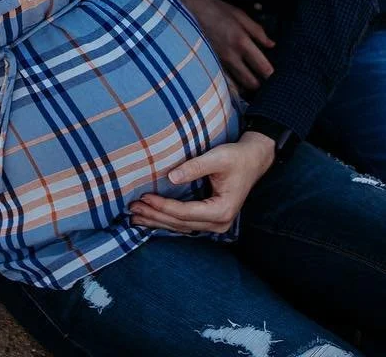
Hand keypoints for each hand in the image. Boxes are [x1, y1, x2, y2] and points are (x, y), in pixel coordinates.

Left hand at [129, 132, 275, 233]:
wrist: (254, 160)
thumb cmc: (237, 157)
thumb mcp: (218, 158)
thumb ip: (195, 167)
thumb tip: (170, 176)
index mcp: (221, 210)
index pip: (185, 212)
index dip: (163, 206)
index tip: (144, 196)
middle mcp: (219, 223)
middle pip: (180, 223)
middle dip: (155, 216)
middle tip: (132, 209)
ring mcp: (215, 224)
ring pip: (180, 227)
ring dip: (157, 221)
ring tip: (135, 216)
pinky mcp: (210, 219)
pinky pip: (184, 224)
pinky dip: (166, 220)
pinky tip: (151, 217)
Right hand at [175, 0, 274, 92]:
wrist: (186, 9)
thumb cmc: (215, 9)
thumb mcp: (239, 14)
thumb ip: (257, 31)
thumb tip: (271, 45)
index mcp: (242, 42)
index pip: (262, 67)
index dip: (271, 74)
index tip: (275, 75)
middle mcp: (231, 56)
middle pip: (251, 82)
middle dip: (260, 85)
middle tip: (265, 83)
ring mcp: (218, 62)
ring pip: (237, 86)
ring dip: (246, 87)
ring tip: (252, 84)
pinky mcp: (208, 64)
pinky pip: (223, 81)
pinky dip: (231, 85)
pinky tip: (236, 84)